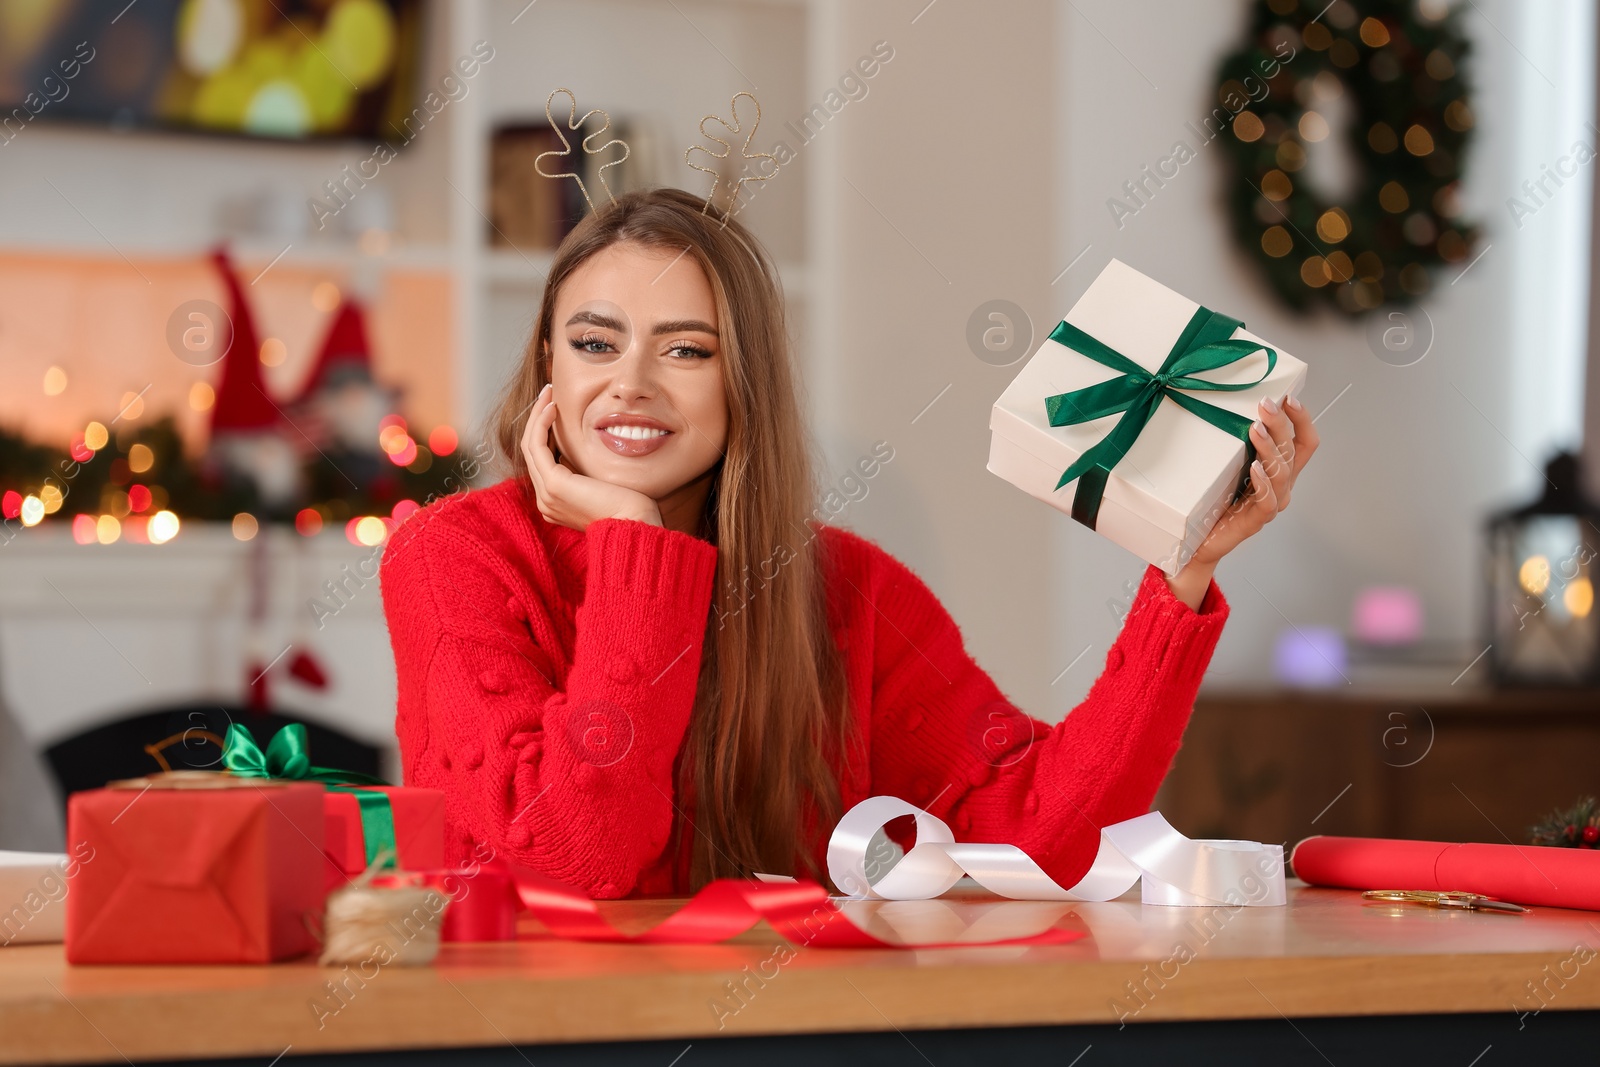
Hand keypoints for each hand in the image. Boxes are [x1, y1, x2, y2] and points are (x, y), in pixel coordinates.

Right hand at [522, 383, 662, 530]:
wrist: (637, 526)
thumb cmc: (631, 508)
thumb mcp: (603, 484)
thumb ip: (587, 471)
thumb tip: (582, 450)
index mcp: (556, 502)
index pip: (542, 460)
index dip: (545, 430)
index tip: (555, 407)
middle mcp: (546, 500)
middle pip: (531, 450)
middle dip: (538, 417)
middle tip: (549, 392)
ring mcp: (546, 494)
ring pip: (530, 445)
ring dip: (537, 415)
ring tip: (549, 392)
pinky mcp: (553, 485)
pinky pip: (537, 446)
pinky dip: (541, 423)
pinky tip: (553, 407)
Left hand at [1164, 392, 1318, 608]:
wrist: (1198, 541)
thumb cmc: (1213, 501)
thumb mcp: (1227, 466)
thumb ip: (1235, 444)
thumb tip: (1225, 407)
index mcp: (1279, 471)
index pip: (1303, 442)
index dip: (1301, 420)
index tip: (1289, 397)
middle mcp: (1281, 486)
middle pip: (1293, 451)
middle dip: (1281, 424)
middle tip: (1265, 404)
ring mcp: (1271, 504)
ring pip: (1282, 473)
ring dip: (1270, 448)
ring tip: (1255, 429)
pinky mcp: (1255, 520)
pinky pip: (1267, 501)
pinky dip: (1263, 483)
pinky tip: (1254, 468)